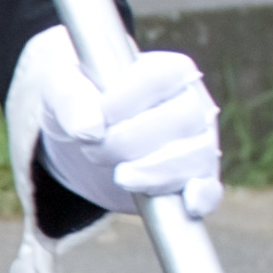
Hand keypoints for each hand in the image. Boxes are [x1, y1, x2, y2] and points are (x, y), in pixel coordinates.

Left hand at [13, 26, 222, 221]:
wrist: (81, 141)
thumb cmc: (79, 102)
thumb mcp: (61, 90)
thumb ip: (71, 98)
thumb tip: (89, 128)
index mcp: (168, 70)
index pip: (160, 78)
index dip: (126, 100)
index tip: (97, 119)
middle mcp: (192, 104)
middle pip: (181, 120)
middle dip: (131, 140)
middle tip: (94, 148)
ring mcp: (198, 143)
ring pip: (195, 157)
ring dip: (154, 172)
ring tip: (120, 175)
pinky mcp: (194, 180)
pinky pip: (211, 190)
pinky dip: (203, 198)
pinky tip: (188, 202)